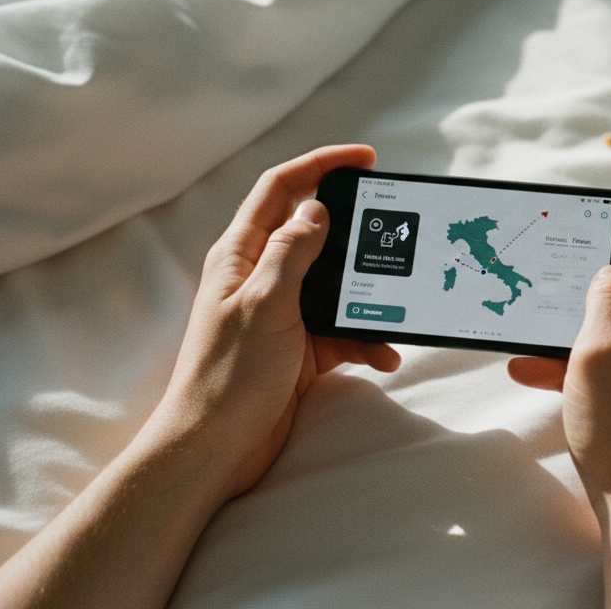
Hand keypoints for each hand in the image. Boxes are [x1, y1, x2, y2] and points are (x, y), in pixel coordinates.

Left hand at [156, 144, 400, 500]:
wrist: (214, 450)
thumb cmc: (228, 376)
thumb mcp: (265, 303)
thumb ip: (292, 250)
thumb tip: (316, 207)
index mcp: (241, 255)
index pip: (281, 189)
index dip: (321, 164)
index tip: (365, 159)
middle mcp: (261, 278)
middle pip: (315, 233)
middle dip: (356, 232)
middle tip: (393, 229)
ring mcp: (281, 315)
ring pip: (336, 286)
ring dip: (368, 296)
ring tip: (396, 304)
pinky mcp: (299, 350)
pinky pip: (342, 332)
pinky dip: (365, 340)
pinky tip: (382, 355)